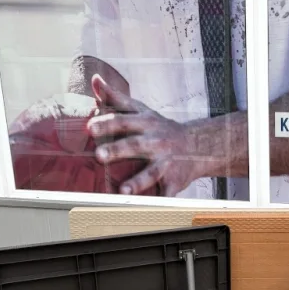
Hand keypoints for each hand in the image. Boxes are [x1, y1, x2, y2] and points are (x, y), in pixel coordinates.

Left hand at [87, 74, 209, 195]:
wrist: (198, 146)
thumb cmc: (161, 128)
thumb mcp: (142, 110)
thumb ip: (116, 98)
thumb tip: (95, 79)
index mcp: (145, 124)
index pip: (123, 121)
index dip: (107, 124)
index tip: (90, 127)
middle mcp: (156, 142)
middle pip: (135, 145)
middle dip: (117, 150)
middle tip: (99, 156)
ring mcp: (166, 163)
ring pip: (151, 173)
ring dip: (138, 181)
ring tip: (123, 190)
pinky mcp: (174, 181)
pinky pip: (166, 194)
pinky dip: (159, 202)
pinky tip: (147, 210)